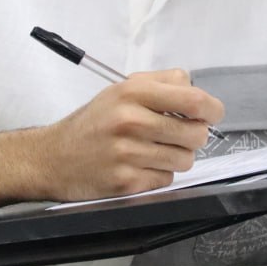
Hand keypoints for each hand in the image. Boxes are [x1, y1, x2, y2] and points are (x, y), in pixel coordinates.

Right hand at [0, 69, 224, 205]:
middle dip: (194, 136)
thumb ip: (162, 83)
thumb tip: (197, 90)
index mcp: (131, 92)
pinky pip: (166, 179)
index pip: (194, 100)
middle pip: (196, 133)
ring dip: (176, 157)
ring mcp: (127, 154)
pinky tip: (139, 166)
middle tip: (178, 134)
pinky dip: (159, 174)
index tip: (212, 114)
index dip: (212, 109)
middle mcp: (130, 120)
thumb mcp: (121, 90)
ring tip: (154, 150)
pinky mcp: (126, 182)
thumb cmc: (94, 122)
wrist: (53, 158)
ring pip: (184, 159)